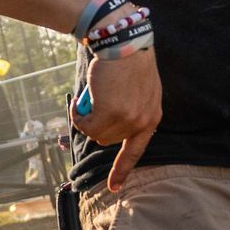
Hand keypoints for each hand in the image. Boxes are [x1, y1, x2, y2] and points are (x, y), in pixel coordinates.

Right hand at [74, 43, 163, 191]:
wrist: (122, 41)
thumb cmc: (127, 61)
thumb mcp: (139, 90)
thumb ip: (130, 110)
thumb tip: (104, 129)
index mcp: (152, 117)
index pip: (137, 150)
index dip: (122, 170)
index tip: (115, 188)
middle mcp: (142, 122)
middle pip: (109, 140)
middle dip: (96, 127)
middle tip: (88, 109)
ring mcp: (126, 119)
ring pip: (96, 134)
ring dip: (85, 121)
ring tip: (84, 102)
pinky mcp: (109, 112)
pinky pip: (85, 125)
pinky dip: (77, 115)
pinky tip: (77, 102)